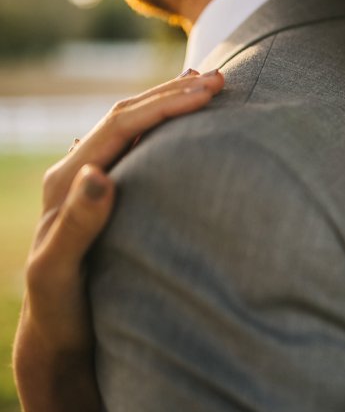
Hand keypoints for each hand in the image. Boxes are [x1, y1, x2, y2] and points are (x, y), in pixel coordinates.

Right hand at [13, 68, 223, 411]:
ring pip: (95, 157)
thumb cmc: (108, 276)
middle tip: (218, 79)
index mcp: (95, 172)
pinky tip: (104, 182)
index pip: (132, 120)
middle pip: (119, 126)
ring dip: (137, 126)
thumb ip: (155, 192)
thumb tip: (208, 154)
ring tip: (184, 101)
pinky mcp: (51, 265)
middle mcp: (72, 185)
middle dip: (167, 100)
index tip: (218, 78)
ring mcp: (58, 221)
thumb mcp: (138, 229)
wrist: (68, 337)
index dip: (172, 97)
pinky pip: (68, 228)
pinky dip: (83, 203)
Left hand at [20, 68, 224, 353]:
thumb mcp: (59, 270)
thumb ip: (76, 223)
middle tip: (220, 79)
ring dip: (169, 103)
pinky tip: (182, 124)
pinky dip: (164, 126)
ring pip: (132, 126)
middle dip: (173, 94)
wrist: (56, 332)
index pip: (121, 125)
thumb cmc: (61, 308)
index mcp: (68, 181)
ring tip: (206, 86)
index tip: (208, 93)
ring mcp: (91, 181)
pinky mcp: (106, 195)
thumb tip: (98, 172)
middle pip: (127, 116)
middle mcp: (77, 173)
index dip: (165, 106)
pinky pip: (137, 146)